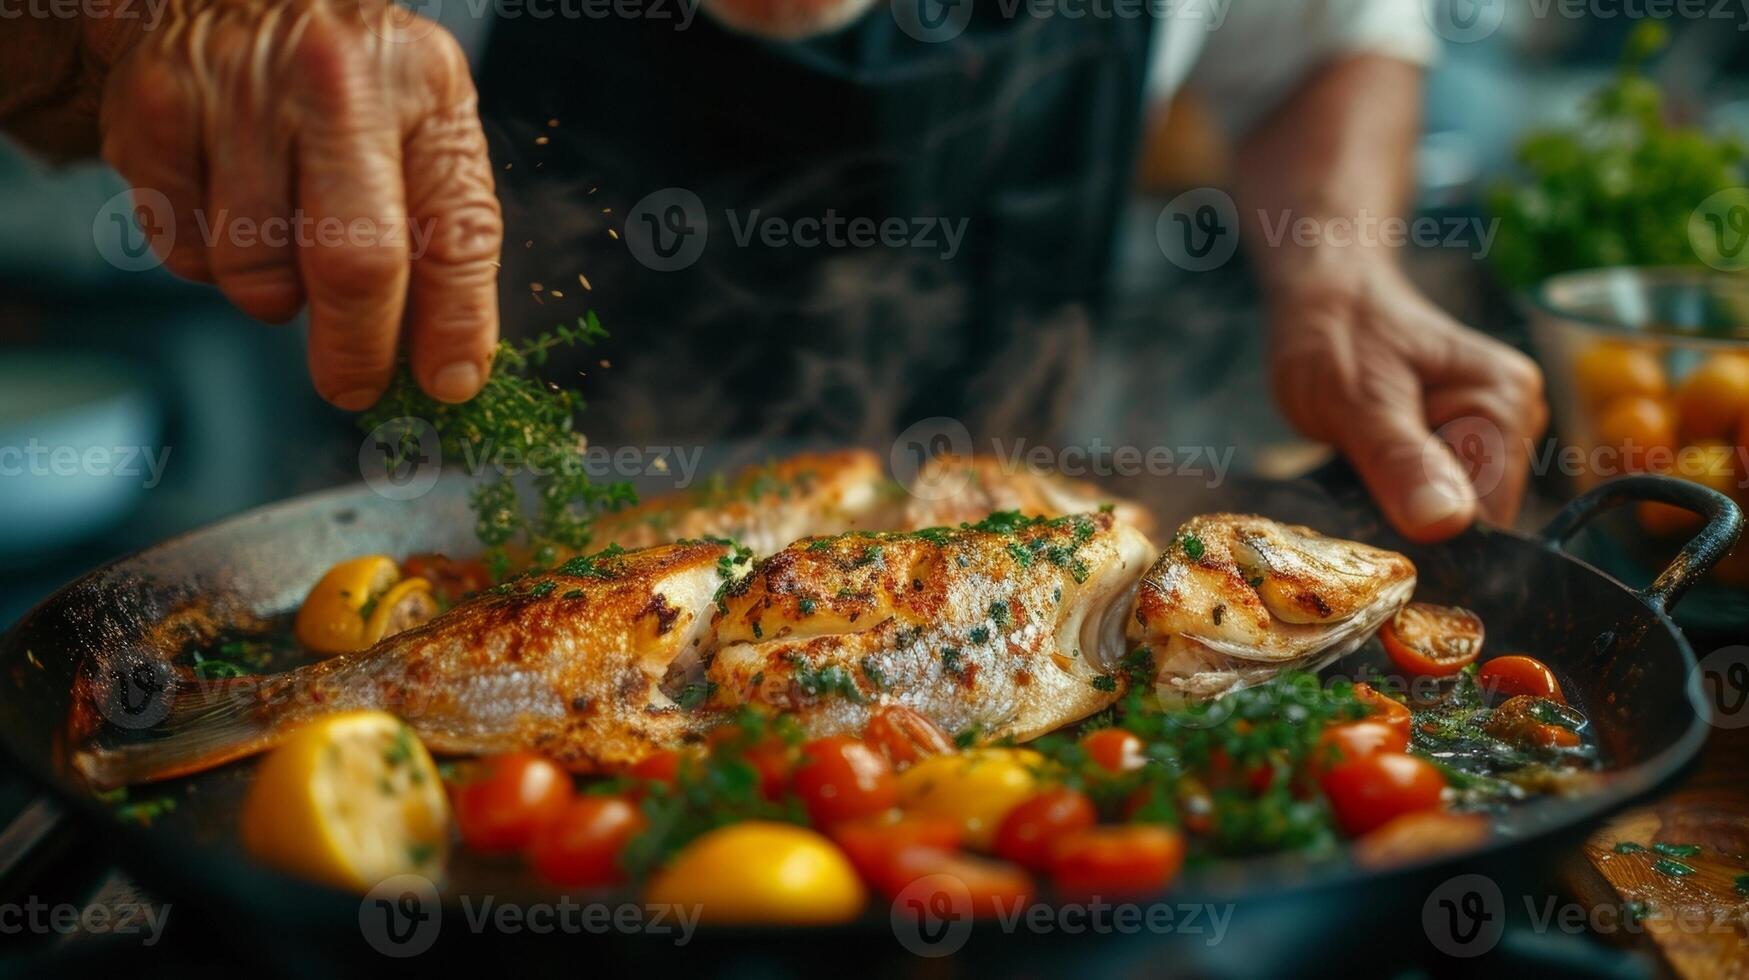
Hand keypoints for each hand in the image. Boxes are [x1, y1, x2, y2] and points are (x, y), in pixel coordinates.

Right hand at [95, 0, 501, 407]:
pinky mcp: (155, 113)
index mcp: (424, 88)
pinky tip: (227, 206)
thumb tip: (448, 365)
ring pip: (257, 273)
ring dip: (275, 295)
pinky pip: (185, 251)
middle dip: (356, 350)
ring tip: (285, 239)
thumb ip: (446, 232)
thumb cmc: (348, 80)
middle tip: (353, 383)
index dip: (455, 325)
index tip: (446, 383)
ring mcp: (238, 94)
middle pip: (353, 265)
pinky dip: (208, 260)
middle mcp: (336, 82)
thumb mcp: (422, 125)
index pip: (455, 234)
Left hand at [1268, 263, 1547, 542]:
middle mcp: (1514, 416)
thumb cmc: (1334, 333)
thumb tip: (1447, 524)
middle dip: (1410, 512)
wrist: (1320, 297)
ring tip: (1360, 455)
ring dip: (1397, 499)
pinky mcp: (1461, 438)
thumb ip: (1401, 461)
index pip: (1487, 516)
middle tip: (1358, 468)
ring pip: (1448, 508)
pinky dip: (1395, 488)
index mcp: (1506, 402)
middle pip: (1470, 516)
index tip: (1376, 511)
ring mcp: (1490, 429)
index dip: (1430, 533)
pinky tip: (1367, 459)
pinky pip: (1434, 490)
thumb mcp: (1356, 400)